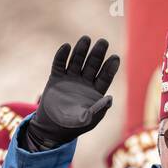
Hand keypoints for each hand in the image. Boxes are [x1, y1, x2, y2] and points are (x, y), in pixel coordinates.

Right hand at [21, 36, 120, 150]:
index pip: (105, 76)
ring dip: (81, 50)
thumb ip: (98, 110)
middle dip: (98, 54)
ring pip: (77, 61)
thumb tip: (109, 99)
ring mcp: (70, 78)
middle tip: (103, 42)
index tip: (115, 57)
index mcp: (95, 91)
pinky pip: (59, 64)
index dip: (110, 67)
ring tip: (86, 39)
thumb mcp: (87, 121)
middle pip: (93, 64)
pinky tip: (66, 47)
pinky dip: (62, 55)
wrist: (51, 128)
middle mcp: (84, 82)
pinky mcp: (56, 78)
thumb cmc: (73, 126)